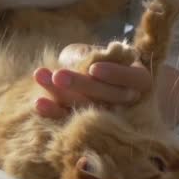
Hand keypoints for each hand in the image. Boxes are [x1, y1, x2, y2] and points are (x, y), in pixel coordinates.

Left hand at [34, 44, 152, 118]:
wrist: (97, 82)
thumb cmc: (100, 59)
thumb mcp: (102, 52)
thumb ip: (95, 55)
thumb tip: (81, 61)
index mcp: (140, 80)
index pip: (134, 79)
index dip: (115, 74)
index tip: (94, 69)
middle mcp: (128, 102)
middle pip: (106, 96)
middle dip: (80, 84)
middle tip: (58, 75)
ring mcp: (108, 116)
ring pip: (86, 107)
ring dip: (61, 94)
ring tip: (40, 77)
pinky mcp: (87, 126)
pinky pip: (71, 119)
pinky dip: (54, 111)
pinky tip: (38, 104)